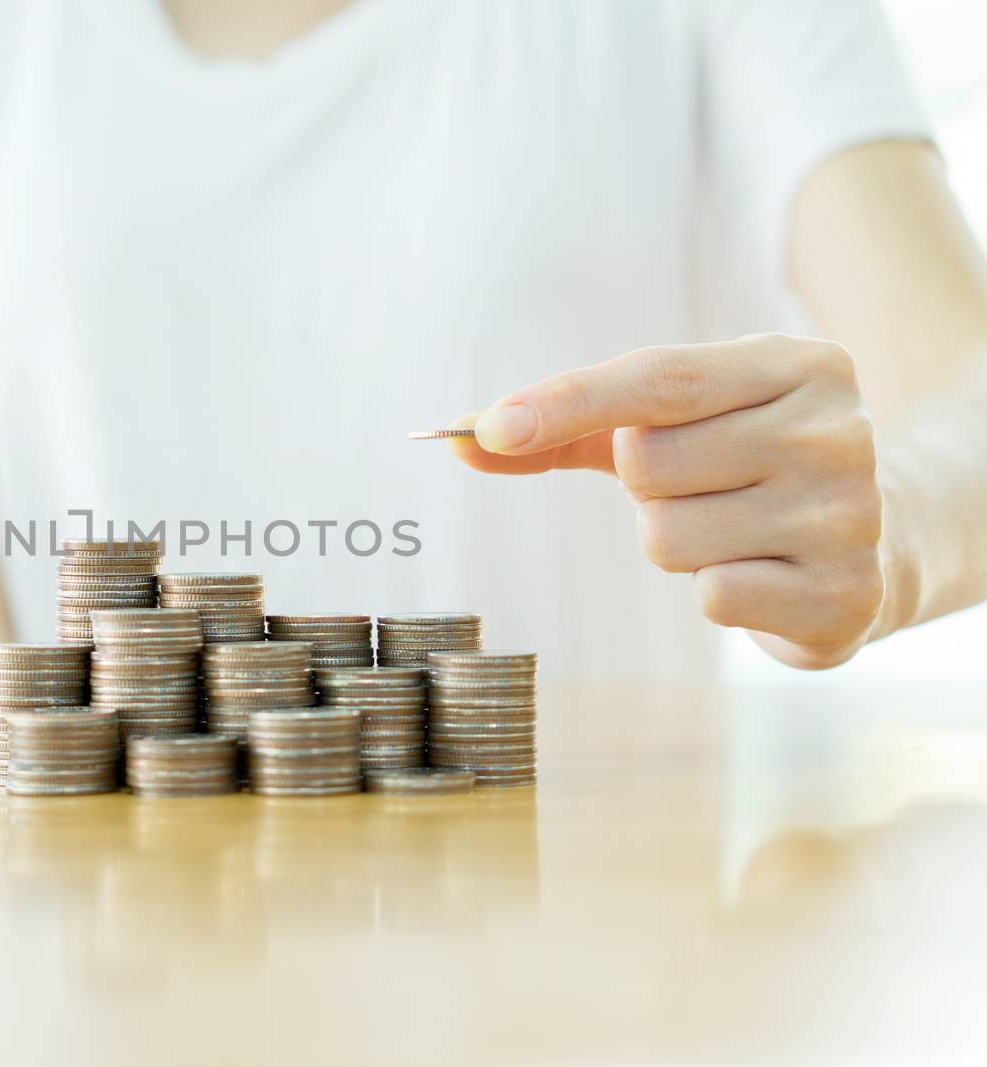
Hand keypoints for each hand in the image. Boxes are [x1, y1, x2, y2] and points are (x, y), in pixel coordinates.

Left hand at [450, 334, 890, 668]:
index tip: (490, 428)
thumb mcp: (670, 426)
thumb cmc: (740, 467)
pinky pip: (711, 595)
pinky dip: (716, 590)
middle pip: (647, 464)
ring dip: (675, 544)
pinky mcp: (845, 593)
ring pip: (666, 537)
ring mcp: (847, 513)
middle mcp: (834, 429)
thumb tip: (459, 437)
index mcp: (796, 364)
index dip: (566, 402)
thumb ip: (567, 427)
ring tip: (733, 533)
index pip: (658, 379)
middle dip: (647, 489)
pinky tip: (763, 574)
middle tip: (704, 490)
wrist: (876, 545)